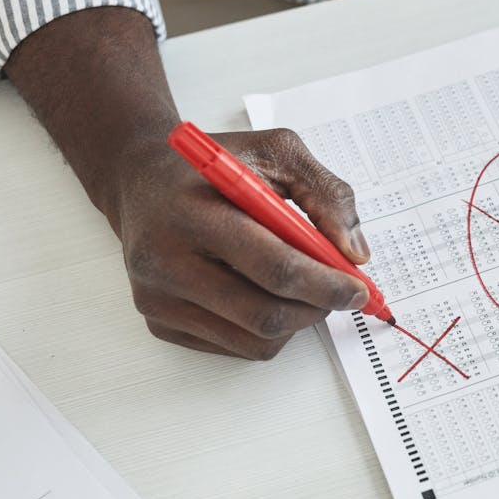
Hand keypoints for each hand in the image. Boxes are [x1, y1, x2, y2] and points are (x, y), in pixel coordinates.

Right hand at [107, 128, 371, 358]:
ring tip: (301, 286)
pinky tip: (263, 291)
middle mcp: (165, 260)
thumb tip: (355, 254)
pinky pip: (236, 346)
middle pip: (265, 314)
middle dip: (317, 309)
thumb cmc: (211, 166)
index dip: (326, 286)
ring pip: (255, 340)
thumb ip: (326, 194)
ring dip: (296, 321)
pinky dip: (267, 328)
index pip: (274, 268)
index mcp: (193, 212)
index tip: (358, 289)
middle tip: (341, 292)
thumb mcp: (276, 152)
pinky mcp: (159, 321)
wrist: (140, 179)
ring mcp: (157, 298)